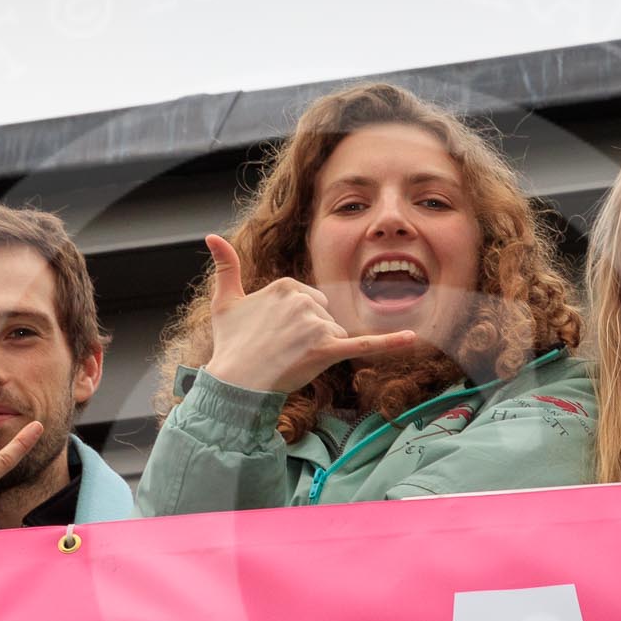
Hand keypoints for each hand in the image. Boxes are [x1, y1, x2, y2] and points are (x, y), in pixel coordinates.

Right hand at [198, 235, 416, 393]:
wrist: (235, 384)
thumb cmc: (231, 346)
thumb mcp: (224, 302)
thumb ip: (225, 266)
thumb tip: (209, 235)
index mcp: (286, 285)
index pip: (309, 301)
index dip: (295, 323)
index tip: (273, 335)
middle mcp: (303, 300)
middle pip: (324, 316)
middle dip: (309, 335)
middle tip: (280, 350)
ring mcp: (316, 325)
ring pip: (333, 335)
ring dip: (317, 350)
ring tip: (289, 360)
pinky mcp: (327, 349)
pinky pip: (364, 344)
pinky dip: (389, 343)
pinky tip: (412, 339)